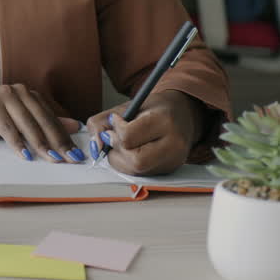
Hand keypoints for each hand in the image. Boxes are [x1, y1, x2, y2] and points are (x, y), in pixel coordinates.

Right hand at [0, 84, 84, 162]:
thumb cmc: (1, 112)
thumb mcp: (25, 115)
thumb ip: (47, 121)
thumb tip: (75, 127)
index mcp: (32, 95)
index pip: (52, 118)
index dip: (65, 136)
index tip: (76, 153)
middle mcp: (21, 93)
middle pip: (42, 120)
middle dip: (57, 142)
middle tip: (68, 158)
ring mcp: (6, 98)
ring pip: (27, 124)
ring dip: (40, 143)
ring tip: (51, 158)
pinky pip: (7, 128)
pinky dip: (17, 143)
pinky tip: (25, 155)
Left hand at [86, 90, 203, 175]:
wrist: (183, 115)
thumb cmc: (154, 109)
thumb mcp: (128, 105)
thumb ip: (103, 121)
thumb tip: (96, 145)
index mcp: (164, 121)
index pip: (129, 137)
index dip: (115, 130)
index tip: (115, 121)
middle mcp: (173, 144)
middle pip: (135, 160)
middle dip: (116, 150)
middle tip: (114, 137)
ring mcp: (173, 161)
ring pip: (136, 170)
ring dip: (120, 159)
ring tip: (122, 144)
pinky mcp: (169, 170)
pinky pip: (141, 173)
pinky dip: (128, 164)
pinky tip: (131, 151)